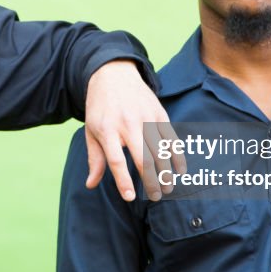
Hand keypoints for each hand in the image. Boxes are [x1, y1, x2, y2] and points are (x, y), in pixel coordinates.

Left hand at [84, 60, 185, 200]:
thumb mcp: (91, 131)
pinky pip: (171, 138)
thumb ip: (94, 159)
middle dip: (151, 181)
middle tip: (155, 197)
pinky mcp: (159, 113)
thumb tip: (91, 185)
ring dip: (166, 172)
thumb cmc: (100, 108)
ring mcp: (146, 118)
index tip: (129, 197)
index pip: (116, 160)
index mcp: (107, 130)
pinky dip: (177, 155)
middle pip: (143, 158)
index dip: (123, 180)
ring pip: (160, 150)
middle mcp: (128, 124)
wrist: (114, 74)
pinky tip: (179, 170)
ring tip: (167, 188)